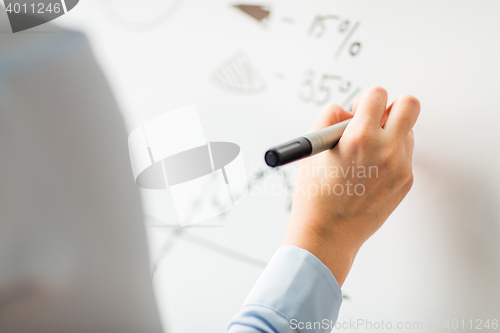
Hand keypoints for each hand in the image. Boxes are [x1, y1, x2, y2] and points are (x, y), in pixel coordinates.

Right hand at [284, 86, 419, 286]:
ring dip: (391, 134)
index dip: (366, 100)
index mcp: (360, 137)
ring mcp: (400, 167)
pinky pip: (404, 156)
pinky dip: (390, 157)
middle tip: (376, 122)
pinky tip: (370, 173)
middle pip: (410, 105)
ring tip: (367, 154)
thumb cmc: (316, 194)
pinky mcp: (405, 182)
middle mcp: (386, 150)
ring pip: (408, 132)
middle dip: (393, 108)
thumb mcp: (313, 148)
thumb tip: (350, 110)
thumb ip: (330, 119)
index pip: (377, 94)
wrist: (328, 233)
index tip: (359, 111)